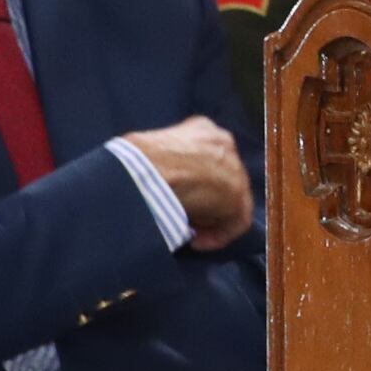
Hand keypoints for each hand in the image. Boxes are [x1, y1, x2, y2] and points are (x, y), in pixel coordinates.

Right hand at [122, 116, 253, 250]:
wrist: (144, 171)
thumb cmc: (132, 162)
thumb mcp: (147, 153)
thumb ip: (164, 163)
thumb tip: (156, 183)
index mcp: (201, 128)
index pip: (203, 157)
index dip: (190, 181)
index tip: (174, 198)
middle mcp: (223, 143)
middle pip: (219, 177)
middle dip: (202, 199)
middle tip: (184, 216)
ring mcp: (234, 168)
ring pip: (228, 199)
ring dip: (209, 218)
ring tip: (188, 232)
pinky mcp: (237, 195)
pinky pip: (235, 220)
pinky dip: (217, 235)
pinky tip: (197, 242)